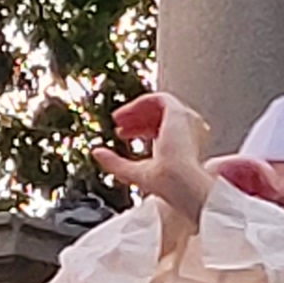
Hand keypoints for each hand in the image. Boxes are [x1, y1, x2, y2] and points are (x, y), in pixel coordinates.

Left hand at [92, 90, 215, 224]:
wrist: (179, 181)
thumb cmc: (166, 184)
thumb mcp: (133, 172)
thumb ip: (114, 163)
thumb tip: (96, 153)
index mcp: (182, 147)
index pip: (160, 130)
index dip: (138, 130)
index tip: (122, 133)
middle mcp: (187, 132)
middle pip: (158, 117)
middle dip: (135, 119)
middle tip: (118, 123)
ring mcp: (185, 120)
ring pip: (157, 106)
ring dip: (135, 110)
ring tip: (117, 117)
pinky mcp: (178, 111)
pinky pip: (158, 98)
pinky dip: (139, 104)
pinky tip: (125, 113)